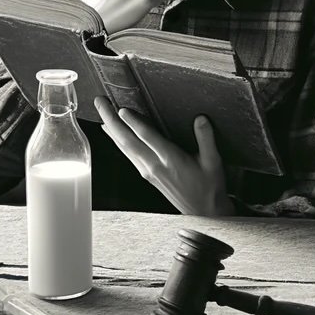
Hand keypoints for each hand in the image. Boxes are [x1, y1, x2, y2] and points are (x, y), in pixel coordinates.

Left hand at [95, 97, 234, 216]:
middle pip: (127, 140)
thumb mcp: (213, 161)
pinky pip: (128, 154)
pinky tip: (112, 133)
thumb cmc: (208, 187)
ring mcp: (148, 171)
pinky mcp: (147, 175)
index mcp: (171, 160)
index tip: (122, 109)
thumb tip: (200, 119)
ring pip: (124, 147)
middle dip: (112, 120)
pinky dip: (117, 141)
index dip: (134, 122)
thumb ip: (206, 138)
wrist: (203, 211)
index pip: (148, 137)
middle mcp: (155, 165)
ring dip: (111, 128)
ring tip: (101, 112)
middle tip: (101, 103)